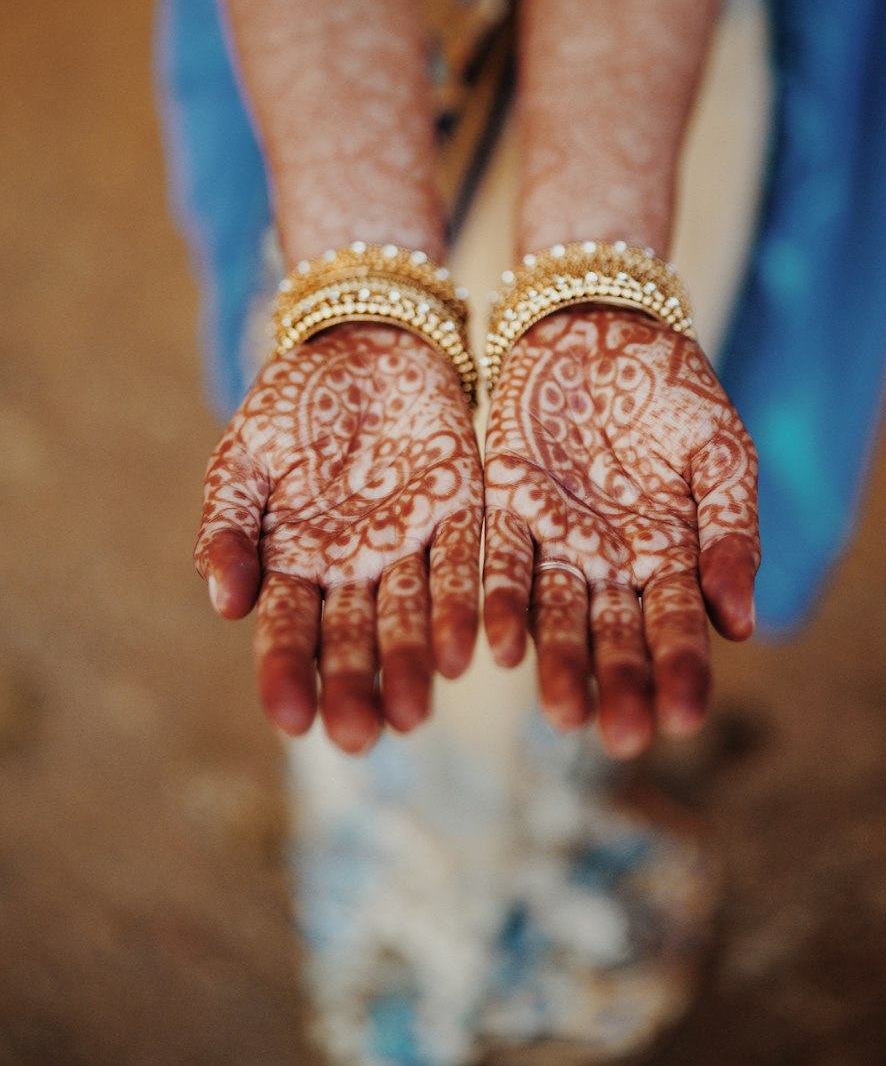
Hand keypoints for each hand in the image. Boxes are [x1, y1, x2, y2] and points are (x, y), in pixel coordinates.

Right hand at [194, 325, 482, 752]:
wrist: (362, 340)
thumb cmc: (292, 403)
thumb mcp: (244, 457)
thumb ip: (229, 527)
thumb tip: (226, 603)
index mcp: (298, 563)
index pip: (291, 632)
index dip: (288, 674)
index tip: (291, 721)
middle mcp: (356, 568)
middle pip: (356, 638)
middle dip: (358, 686)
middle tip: (363, 739)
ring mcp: (410, 543)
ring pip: (412, 614)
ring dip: (413, 661)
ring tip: (416, 713)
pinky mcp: (461, 511)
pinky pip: (464, 565)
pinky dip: (465, 606)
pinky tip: (466, 650)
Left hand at [483, 308, 758, 758]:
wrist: (603, 322)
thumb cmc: (674, 391)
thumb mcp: (721, 454)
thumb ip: (732, 534)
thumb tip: (743, 625)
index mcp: (670, 556)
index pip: (677, 626)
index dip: (681, 670)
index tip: (685, 718)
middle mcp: (610, 563)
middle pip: (613, 635)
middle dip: (618, 684)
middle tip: (620, 738)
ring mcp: (556, 540)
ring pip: (555, 613)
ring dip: (558, 662)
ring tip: (560, 713)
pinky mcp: (505, 508)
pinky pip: (502, 564)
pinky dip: (501, 603)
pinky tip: (500, 647)